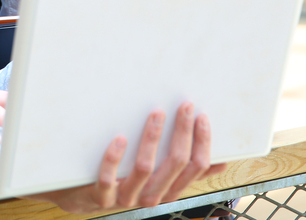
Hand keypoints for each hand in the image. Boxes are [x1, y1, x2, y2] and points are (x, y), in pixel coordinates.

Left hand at [30, 102, 225, 213]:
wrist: (84, 198)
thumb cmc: (126, 180)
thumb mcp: (159, 177)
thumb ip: (184, 170)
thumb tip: (220, 161)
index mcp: (169, 189)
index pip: (196, 167)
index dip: (202, 142)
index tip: (202, 116)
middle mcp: (152, 196)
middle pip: (175, 164)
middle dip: (183, 132)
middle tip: (185, 105)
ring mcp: (127, 197)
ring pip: (145, 168)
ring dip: (152, 138)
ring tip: (156, 112)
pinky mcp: (102, 196)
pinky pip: (109, 178)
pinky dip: (114, 158)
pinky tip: (119, 138)